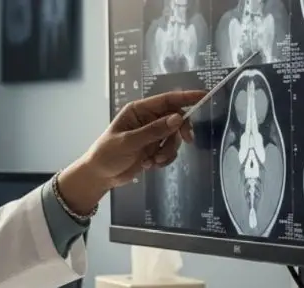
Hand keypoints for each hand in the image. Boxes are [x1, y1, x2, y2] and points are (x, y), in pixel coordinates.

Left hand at [55, 90, 206, 214]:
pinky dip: (164, 159)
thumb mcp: (129, 142)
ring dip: (168, 151)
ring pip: (174, 137)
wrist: (99, 176)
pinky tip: (149, 165)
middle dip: (180, 131)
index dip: (186, 97)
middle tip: (187, 141)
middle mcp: (147, 120)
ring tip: (154, 161)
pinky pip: (169, 150)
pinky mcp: (153, 149)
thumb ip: (153, 131)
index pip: (167, 100)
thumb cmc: (107, 154)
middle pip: (176, 119)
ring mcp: (151, 135)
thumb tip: (178, 118)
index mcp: (138, 111)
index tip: (204, 96)